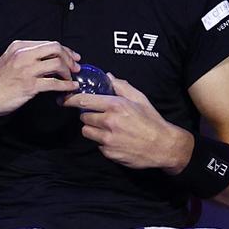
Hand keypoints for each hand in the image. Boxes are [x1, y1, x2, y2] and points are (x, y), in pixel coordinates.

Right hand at [0, 40, 80, 120]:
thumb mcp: (10, 60)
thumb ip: (27, 56)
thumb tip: (50, 59)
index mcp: (19, 46)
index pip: (49, 44)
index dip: (65, 51)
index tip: (73, 58)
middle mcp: (23, 55)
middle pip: (55, 49)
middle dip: (69, 58)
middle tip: (75, 68)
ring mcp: (26, 70)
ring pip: (57, 64)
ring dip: (68, 73)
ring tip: (71, 80)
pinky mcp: (29, 85)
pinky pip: (54, 83)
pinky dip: (66, 86)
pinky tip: (71, 88)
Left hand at [64, 75, 191, 170]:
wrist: (163, 146)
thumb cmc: (152, 120)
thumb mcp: (140, 99)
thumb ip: (122, 87)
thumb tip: (108, 76)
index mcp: (116, 106)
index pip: (84, 100)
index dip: (71, 99)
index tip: (64, 99)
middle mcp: (109, 122)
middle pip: (84, 117)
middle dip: (89, 115)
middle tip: (101, 116)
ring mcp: (108, 138)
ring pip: (87, 131)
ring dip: (93, 129)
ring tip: (108, 128)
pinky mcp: (109, 152)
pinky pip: (97, 144)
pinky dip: (103, 142)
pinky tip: (116, 140)